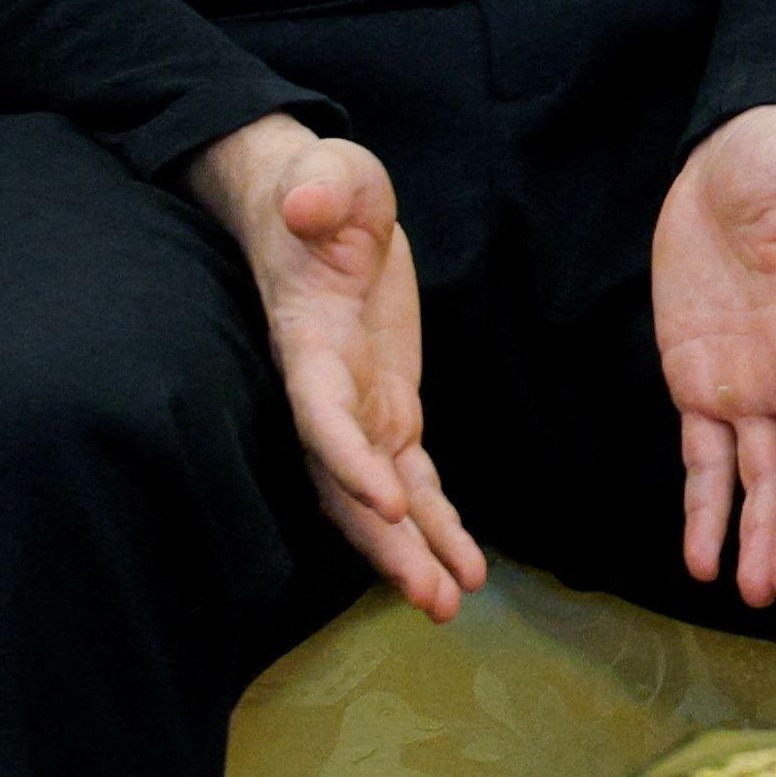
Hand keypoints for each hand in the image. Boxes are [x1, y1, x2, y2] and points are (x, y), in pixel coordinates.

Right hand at [188, 113, 484, 619]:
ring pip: (380, 496)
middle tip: (428, 595)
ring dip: (412, 551)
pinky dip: (436, 524)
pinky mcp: (389, 406)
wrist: (314, 202)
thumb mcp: (330, 172)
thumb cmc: (321, 185)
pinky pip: (413, 477)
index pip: (321, 409)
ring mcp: (359, 404)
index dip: (346, 455)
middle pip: (347, 480)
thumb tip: (310, 202)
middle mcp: (328, 387)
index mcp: (310, 339)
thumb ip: (323, 187)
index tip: (385, 497)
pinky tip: (466, 570)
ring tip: (447, 604)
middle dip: (384, 540)